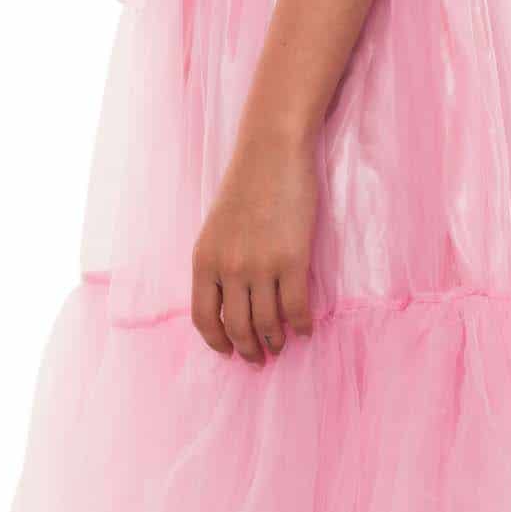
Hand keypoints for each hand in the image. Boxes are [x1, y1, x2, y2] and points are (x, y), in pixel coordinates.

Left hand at [190, 129, 317, 360]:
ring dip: (276, 340)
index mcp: (203, 260)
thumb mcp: (216, 228)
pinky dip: (302, 325)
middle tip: (259, 358)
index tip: (229, 352)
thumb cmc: (245, 186)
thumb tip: (231, 303)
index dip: (217, 342)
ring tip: (283, 345)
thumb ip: (219, 264)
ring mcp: (260, 266)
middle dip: (248, 349)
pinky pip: (296, 307)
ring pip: (268, 322)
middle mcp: (228, 268)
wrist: (271, 153)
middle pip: (236, 327)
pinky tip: (307, 329)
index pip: (204, 318)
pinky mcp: (292, 260)